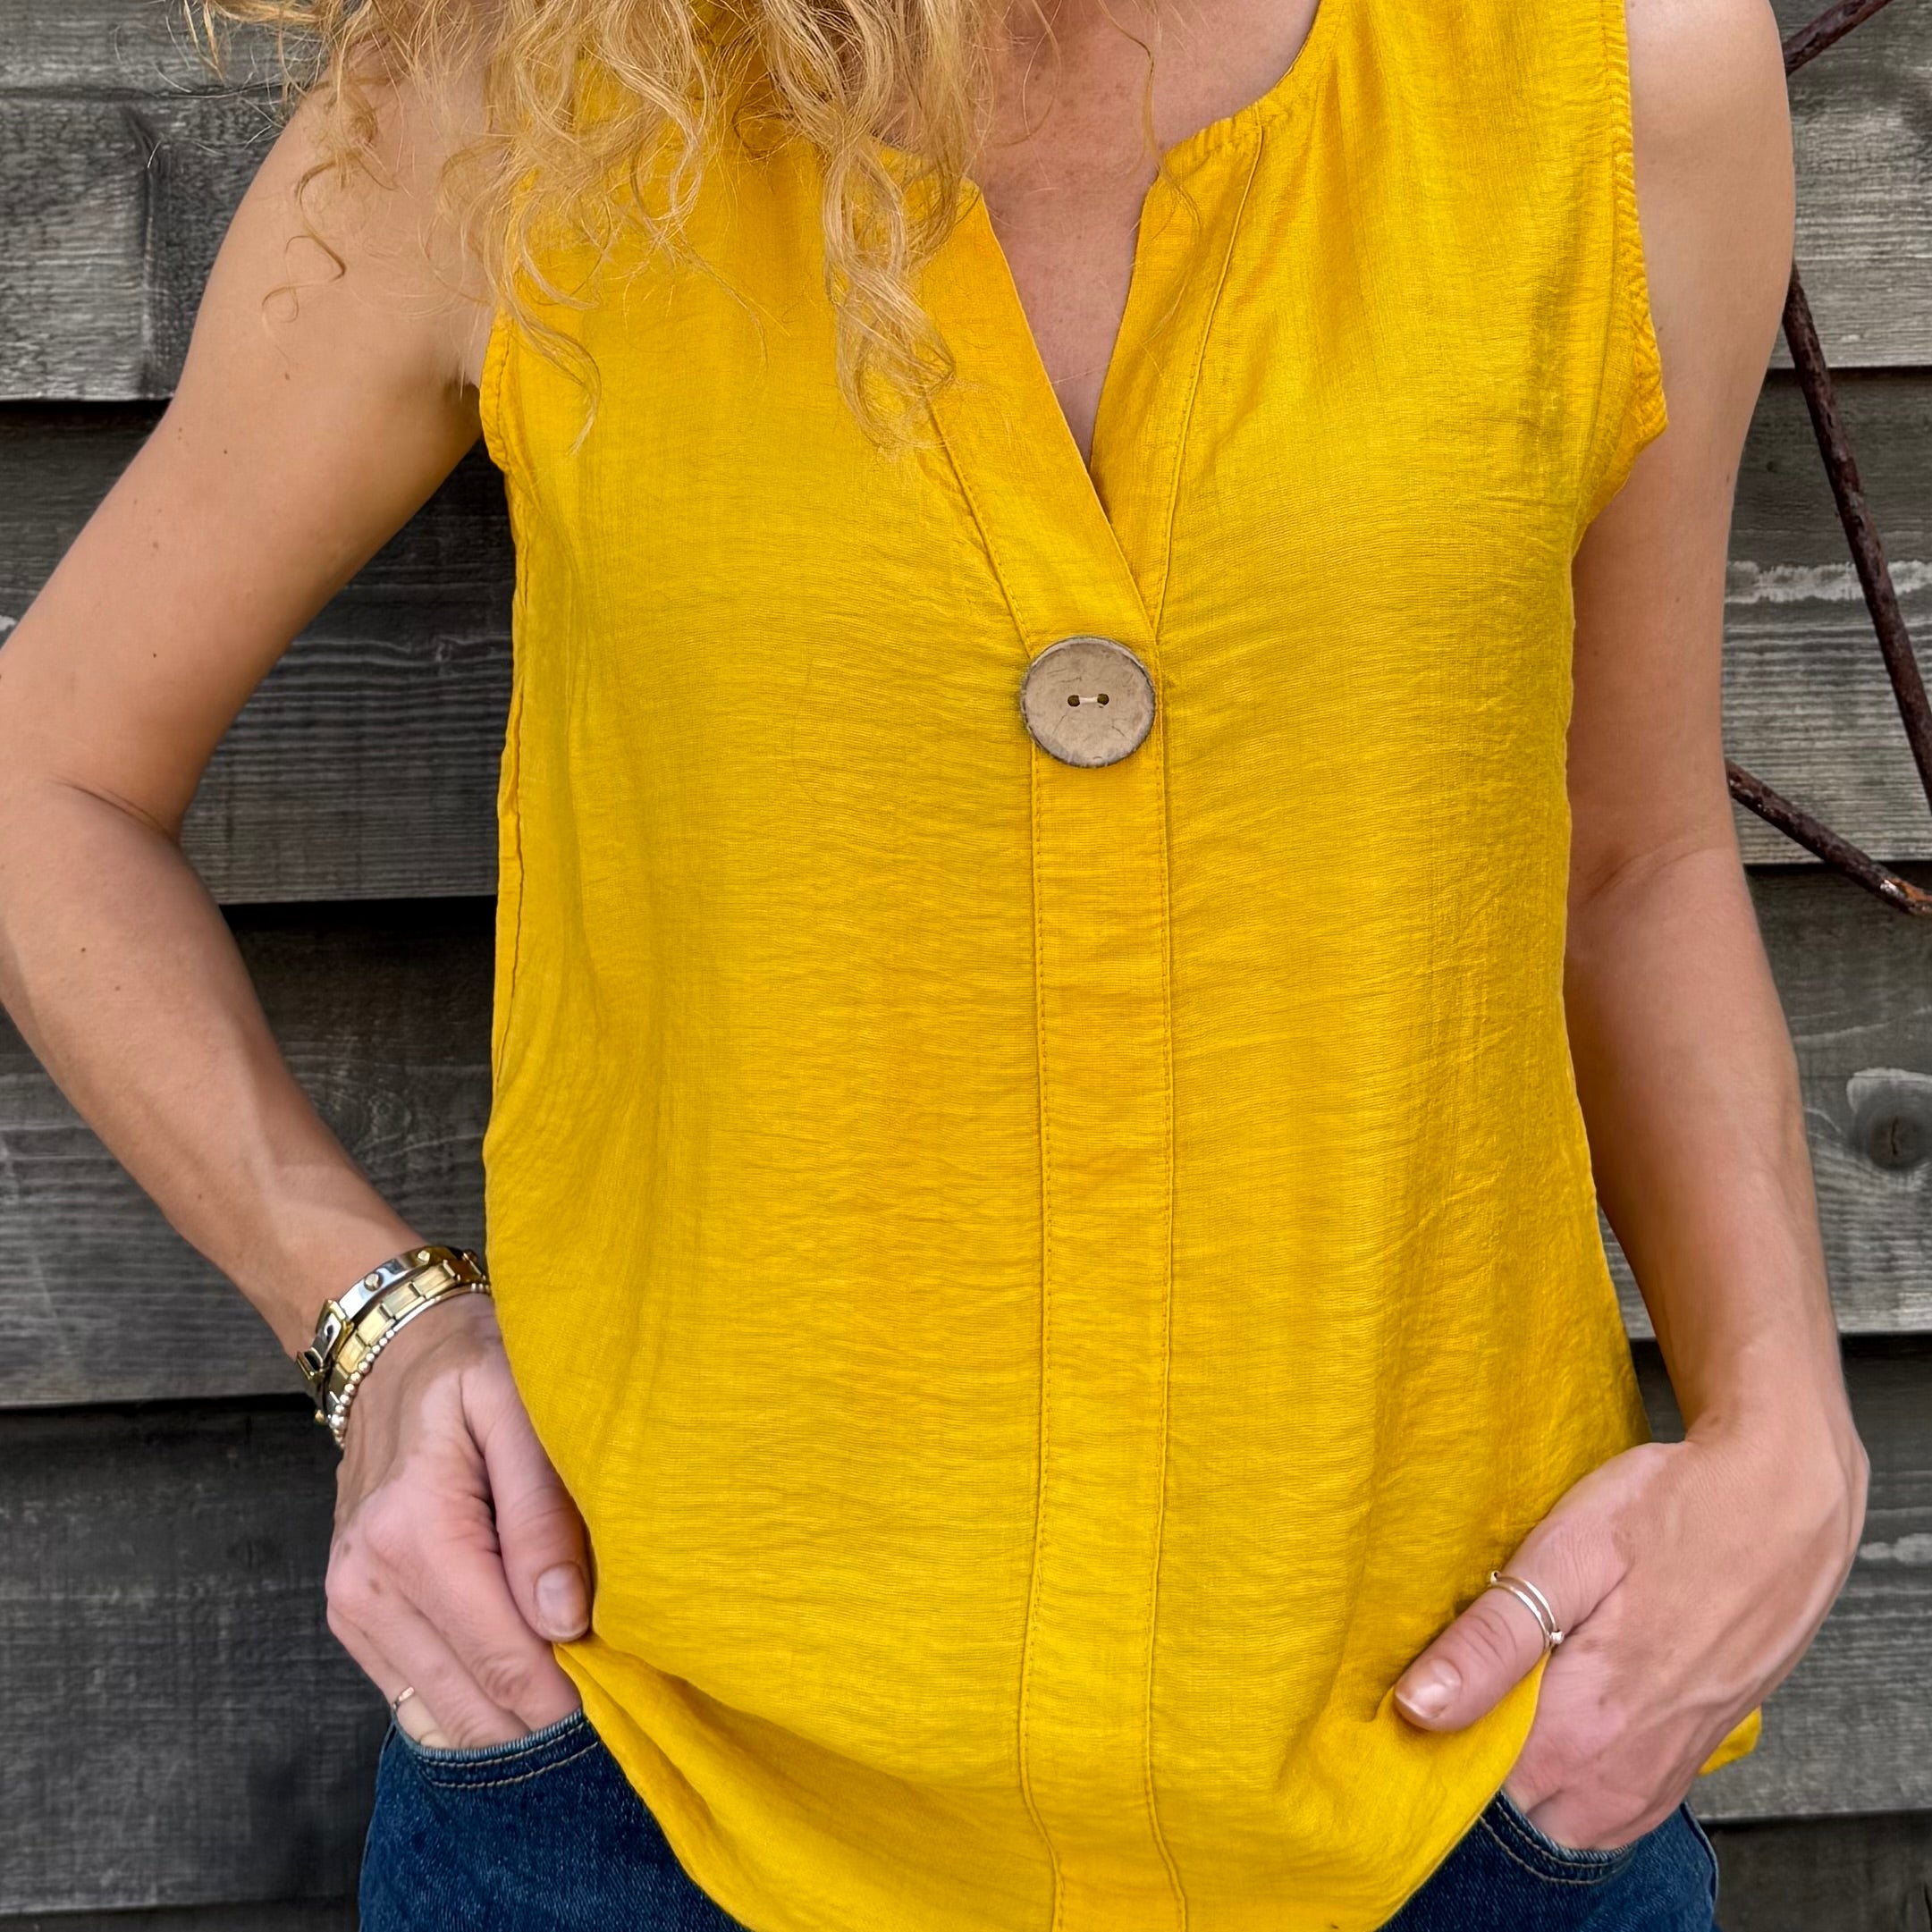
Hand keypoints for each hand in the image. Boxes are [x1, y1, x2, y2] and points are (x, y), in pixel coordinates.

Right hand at [324, 1293, 590, 1748]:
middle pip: (474, 1708)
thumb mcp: (521, 1411)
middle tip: (618, 1698)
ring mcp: (353, 1609)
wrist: (393, 1354)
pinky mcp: (354, 1620)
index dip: (574, 1696)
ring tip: (578, 1689)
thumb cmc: (473, 1371)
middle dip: (547, 1719)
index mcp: (415, 1534)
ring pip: (443, 1720)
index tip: (631, 1696)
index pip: (505, 1660)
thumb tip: (566, 1618)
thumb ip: (542, 1513)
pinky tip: (524, 1679)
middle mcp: (369, 1585)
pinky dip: (473, 1705)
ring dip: (512, 1722)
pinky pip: (417, 1701)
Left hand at [1391, 1409, 1866, 1849]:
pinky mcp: (1686, 1763)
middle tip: (1470, 1668)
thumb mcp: (1568, 1554)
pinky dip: (1575, 1776)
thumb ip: (1494, 1640)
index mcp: (1584, 1726)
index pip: (1468, 1781)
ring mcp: (1661, 1775)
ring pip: (1560, 1812)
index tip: (1418, 1683)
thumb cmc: (1673, 1514)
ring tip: (1517, 1682)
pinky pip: (1609, 1808)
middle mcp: (1624, 1773)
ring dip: (1527, 1763)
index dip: (1431, 1735)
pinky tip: (1564, 1709)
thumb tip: (1418, 1706)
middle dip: (1477, 1750)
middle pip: (1511, 1803)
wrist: (1783, 1505)